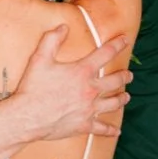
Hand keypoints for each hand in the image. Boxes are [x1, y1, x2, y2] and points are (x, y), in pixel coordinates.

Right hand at [0, 27, 131, 155]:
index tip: (125, 40)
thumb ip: (52, 40)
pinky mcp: (84, 125)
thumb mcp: (40, 58)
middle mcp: (90, 90)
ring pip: (113, 103)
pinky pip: (102, 128)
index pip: (105, 54)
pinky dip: (111, 130)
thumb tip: (63, 27)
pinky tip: (117, 132)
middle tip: (129, 75)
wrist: (28, 116)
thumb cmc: (33, 87)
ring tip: (126, 97)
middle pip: (115, 81)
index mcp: (82, 72)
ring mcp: (89, 109)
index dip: (117, 45)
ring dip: (122, 99)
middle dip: (125, 76)